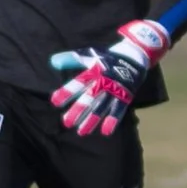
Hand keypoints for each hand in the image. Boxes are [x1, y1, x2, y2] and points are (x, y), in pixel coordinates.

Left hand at [49, 20, 168, 136]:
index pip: (78, 83)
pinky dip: (113, 120)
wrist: (134, 57)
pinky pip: (119, 109)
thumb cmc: (107, 58)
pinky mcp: (125, 96)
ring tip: (81, 132)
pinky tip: (106, 132)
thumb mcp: (89, 55)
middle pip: (89, 98)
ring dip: (92, 120)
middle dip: (78, 110)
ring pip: (102, 106)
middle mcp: (104, 82)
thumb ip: (71, 59)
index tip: (55, 102)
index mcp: (94, 72)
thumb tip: (52, 63)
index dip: (67, 92)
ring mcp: (115, 90)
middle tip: (67, 123)